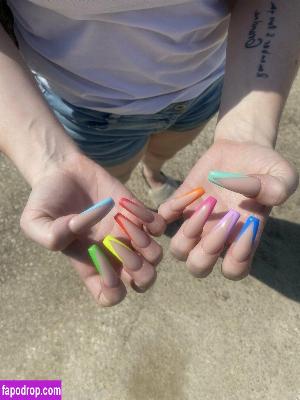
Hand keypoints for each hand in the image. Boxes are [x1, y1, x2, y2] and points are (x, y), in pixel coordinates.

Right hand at [20, 153, 165, 305]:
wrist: (63, 171)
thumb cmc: (47, 200)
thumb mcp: (34, 221)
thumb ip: (49, 235)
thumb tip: (79, 229)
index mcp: (91, 265)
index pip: (111, 296)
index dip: (112, 287)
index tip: (97, 257)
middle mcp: (114, 255)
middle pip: (144, 281)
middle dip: (138, 269)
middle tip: (115, 242)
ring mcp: (129, 235)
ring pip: (156, 257)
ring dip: (144, 242)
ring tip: (120, 220)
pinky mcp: (139, 213)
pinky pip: (159, 226)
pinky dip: (148, 217)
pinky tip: (125, 204)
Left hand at [159, 139, 297, 279]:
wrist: (242, 148)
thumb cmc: (264, 167)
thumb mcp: (282, 175)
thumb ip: (276, 189)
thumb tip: (251, 193)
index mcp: (241, 239)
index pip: (233, 270)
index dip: (238, 259)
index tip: (250, 225)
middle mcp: (215, 236)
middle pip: (199, 267)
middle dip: (208, 250)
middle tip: (227, 218)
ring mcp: (196, 222)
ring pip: (178, 250)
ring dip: (189, 231)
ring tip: (210, 202)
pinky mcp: (180, 203)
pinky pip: (163, 218)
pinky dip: (171, 209)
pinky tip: (195, 191)